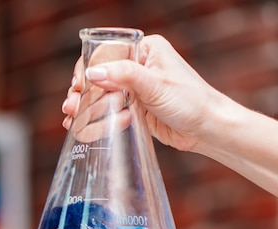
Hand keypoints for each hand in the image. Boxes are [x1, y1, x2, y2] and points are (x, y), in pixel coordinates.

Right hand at [62, 34, 226, 151]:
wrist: (207, 129)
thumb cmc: (190, 101)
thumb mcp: (155, 85)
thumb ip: (123, 76)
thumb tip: (92, 72)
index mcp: (145, 50)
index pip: (105, 53)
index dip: (87, 70)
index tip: (78, 88)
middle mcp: (138, 66)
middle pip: (98, 75)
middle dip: (81, 92)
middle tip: (70, 107)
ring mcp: (135, 88)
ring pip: (100, 94)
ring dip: (84, 106)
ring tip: (71, 119)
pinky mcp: (134, 107)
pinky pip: (107, 110)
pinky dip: (93, 117)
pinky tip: (79, 126)